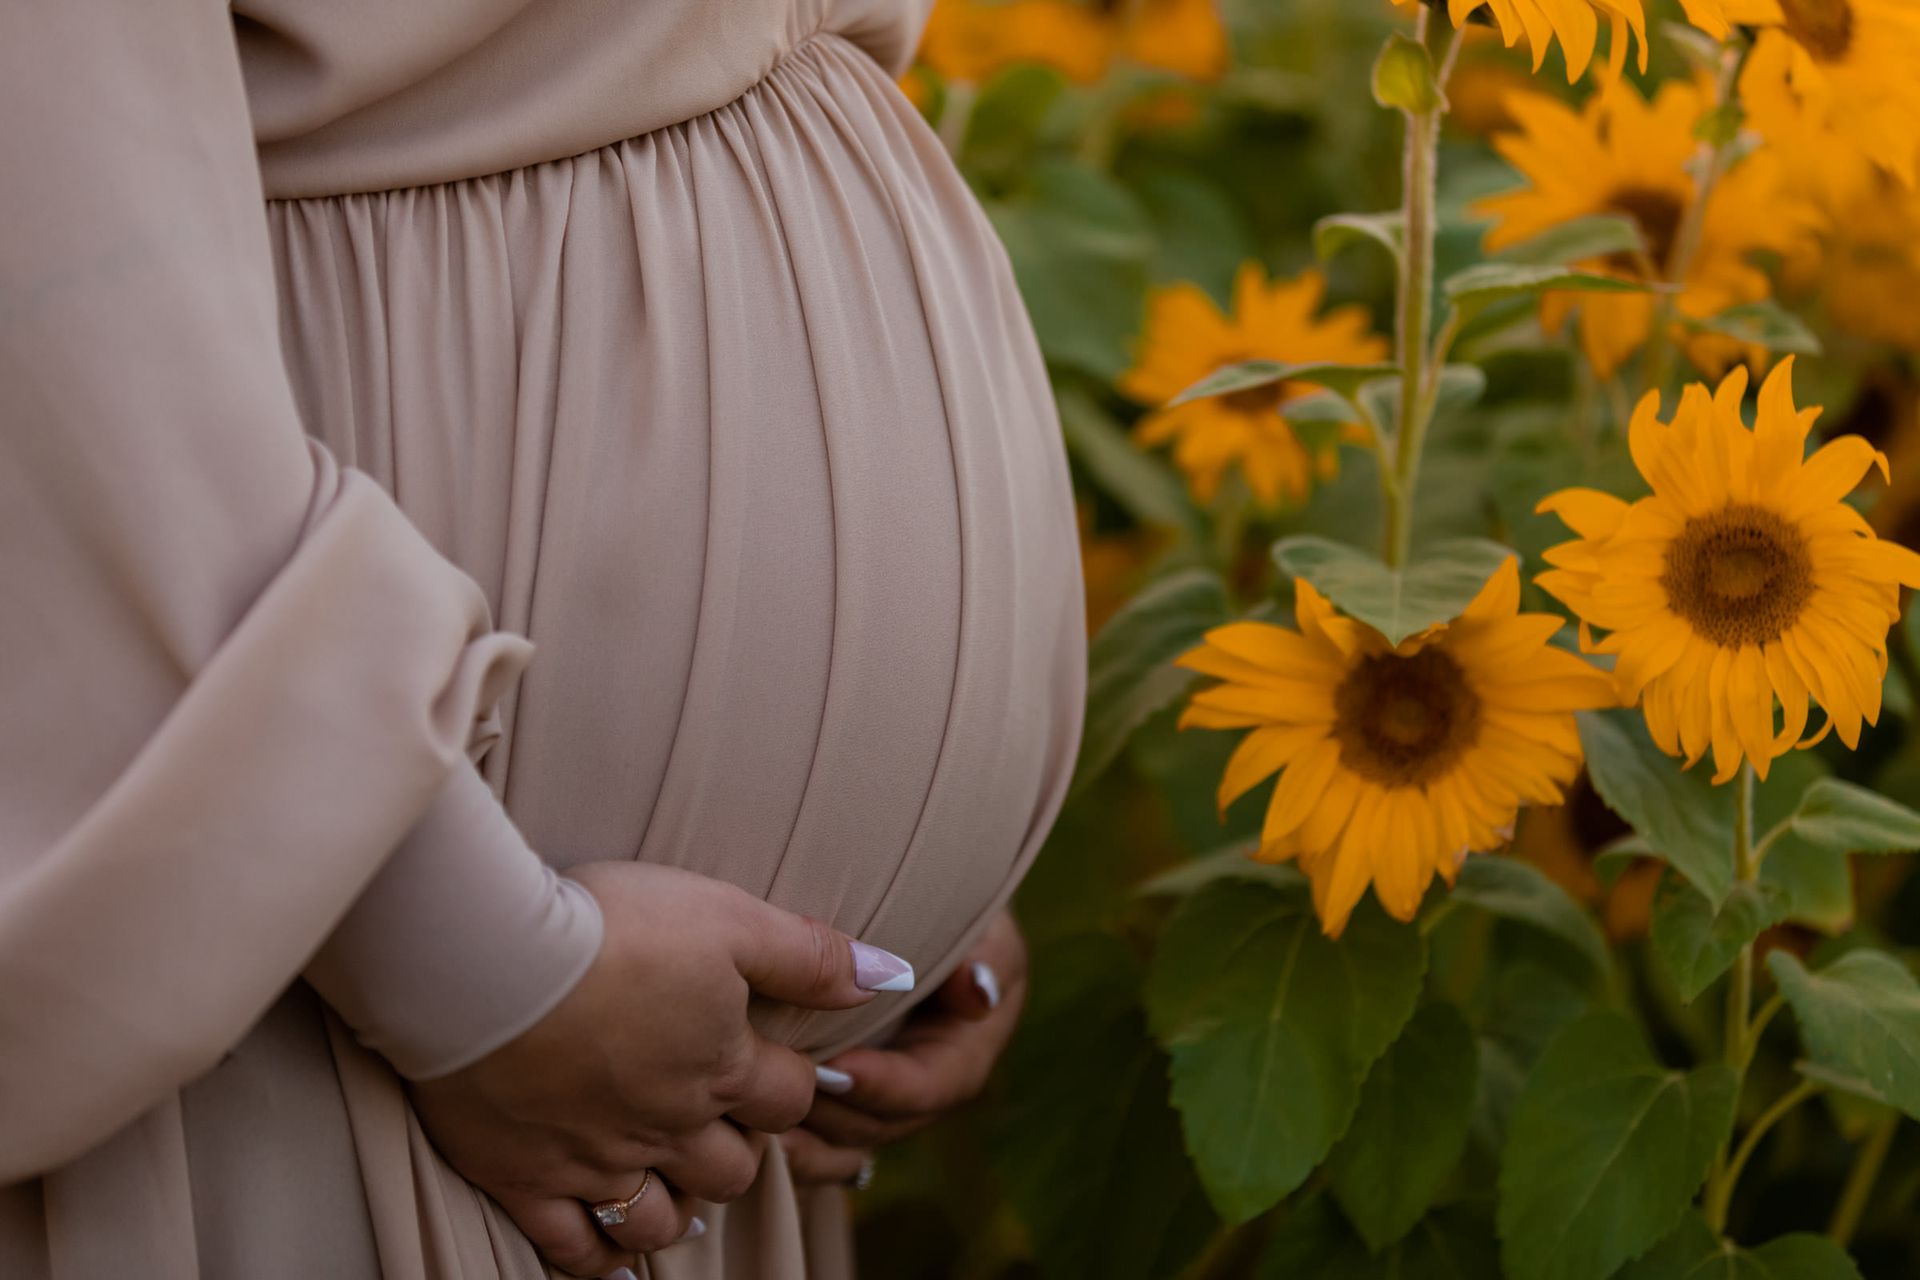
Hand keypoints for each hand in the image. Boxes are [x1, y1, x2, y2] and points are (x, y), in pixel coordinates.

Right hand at [407, 861, 914, 1276]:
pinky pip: (574, 1246)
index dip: (794, 1084)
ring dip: (678, 1206)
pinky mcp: (523, 1177)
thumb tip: (891, 974)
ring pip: (661, 1217)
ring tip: (678, 1185)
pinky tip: (608, 1248)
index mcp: (722, 1065)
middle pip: (731, 1166)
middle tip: (725, 1125)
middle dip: (739, 1148)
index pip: (788, 1097)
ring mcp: (596, 1160)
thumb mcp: (727, 916)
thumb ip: (808, 955)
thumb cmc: (612, 925)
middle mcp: (669, 1126)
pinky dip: (597, 1256)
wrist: (488, 963)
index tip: (786, 1070)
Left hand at [781, 910, 1026, 1186]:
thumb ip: (985, 956)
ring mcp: (882, 1097)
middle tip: (782, 1093)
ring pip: (848, 1142)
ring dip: (806, 1136)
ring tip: (758, 1122)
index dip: (886, 1084)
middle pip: (884, 1123)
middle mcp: (927, 1084)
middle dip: (835, 1114)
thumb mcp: (975, 924)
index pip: (934, 1085)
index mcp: (965, 1049)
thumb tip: (979, 994)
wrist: (900, 904)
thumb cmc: (942, 904)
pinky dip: (789, 1143)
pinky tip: (748, 1134)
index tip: (837, 1068)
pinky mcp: (843, 1098)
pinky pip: (819, 1139)